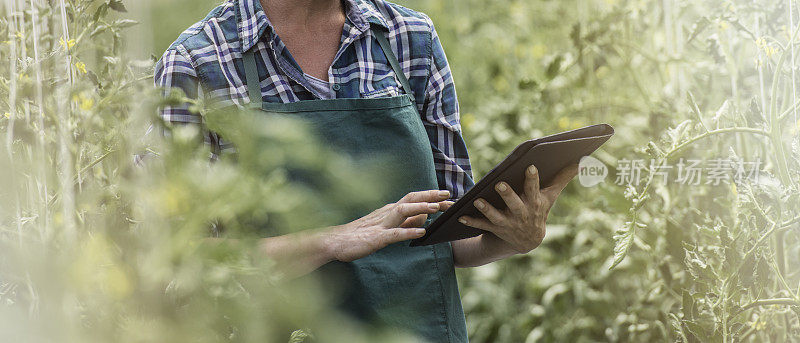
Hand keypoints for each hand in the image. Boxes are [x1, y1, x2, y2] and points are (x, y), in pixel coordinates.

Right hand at [324, 190, 453, 261]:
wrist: (334, 242)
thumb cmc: (359, 236)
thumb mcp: (386, 227)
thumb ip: (405, 224)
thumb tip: (424, 219)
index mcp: (389, 210)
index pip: (413, 199)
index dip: (431, 196)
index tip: (448, 196)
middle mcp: (386, 213)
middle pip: (411, 199)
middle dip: (430, 196)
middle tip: (449, 196)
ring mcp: (381, 225)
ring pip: (403, 211)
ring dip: (420, 208)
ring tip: (436, 208)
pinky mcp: (376, 238)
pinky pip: (395, 234)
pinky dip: (409, 232)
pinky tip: (422, 233)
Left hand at [458, 164, 577, 253]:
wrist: (528, 240)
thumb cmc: (539, 209)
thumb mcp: (551, 195)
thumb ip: (563, 177)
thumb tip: (582, 161)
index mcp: (534, 203)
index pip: (534, 189)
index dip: (532, 179)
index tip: (530, 166)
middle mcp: (521, 214)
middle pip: (515, 204)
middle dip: (508, 195)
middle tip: (500, 184)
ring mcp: (507, 223)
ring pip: (496, 216)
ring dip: (487, 209)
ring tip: (478, 200)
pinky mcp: (494, 229)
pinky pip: (481, 226)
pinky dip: (471, 222)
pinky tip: (460, 217)